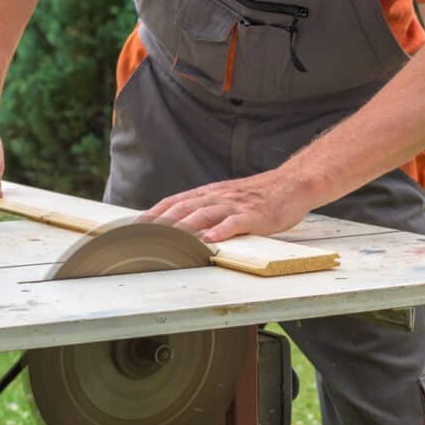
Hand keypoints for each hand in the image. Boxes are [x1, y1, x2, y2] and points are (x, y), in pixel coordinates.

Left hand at [142, 174, 308, 241]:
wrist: (291, 183)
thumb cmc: (257, 196)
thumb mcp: (225, 198)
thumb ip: (203, 208)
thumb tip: (178, 222)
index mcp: (208, 194)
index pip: (174, 202)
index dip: (153, 214)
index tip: (133, 227)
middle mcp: (217, 197)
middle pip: (183, 208)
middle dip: (160, 223)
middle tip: (141, 237)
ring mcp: (235, 205)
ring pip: (204, 214)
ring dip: (183, 228)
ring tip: (166, 241)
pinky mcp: (254, 215)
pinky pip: (235, 223)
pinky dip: (221, 231)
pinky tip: (210, 240)